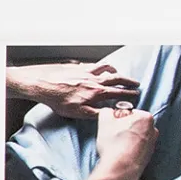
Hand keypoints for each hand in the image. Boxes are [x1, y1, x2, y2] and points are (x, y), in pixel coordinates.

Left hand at [7, 61, 139, 118]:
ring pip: (107, 69)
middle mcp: (95, 80)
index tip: (136, 94)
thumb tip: (109, 115)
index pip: (118, 93)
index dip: (129, 94)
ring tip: (119, 73)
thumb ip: (95, 113)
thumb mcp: (78, 113)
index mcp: (97, 92)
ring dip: (116, 71)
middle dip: (128, 81)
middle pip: (117, 78)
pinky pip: (94, 65)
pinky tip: (99, 67)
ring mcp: (87, 72)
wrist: (44, 84)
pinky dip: (100, 66)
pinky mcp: (78, 67)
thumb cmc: (59, 100)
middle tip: (135, 83)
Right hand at [93, 105, 156, 179]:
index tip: (112, 127)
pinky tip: (121, 155)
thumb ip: (106, 112)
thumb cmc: (114, 144)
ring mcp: (152, 144)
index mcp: (146, 117)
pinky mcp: (148, 156)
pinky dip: (129, 150)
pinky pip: (137, 149)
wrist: (120, 168)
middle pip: (134, 125)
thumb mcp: (104, 121)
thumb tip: (108, 112)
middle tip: (113, 137)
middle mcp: (153, 130)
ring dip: (126, 140)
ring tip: (116, 147)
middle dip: (123, 129)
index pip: (129, 113)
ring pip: (136, 137)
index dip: (117, 120)